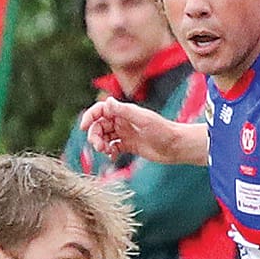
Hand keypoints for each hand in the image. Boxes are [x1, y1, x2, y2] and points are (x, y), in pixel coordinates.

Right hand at [80, 99, 201, 164]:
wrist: (175, 146)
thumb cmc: (163, 131)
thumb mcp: (143, 120)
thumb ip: (124, 111)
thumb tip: (107, 101)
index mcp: (125, 112)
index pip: (101, 110)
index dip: (90, 116)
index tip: (83, 127)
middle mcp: (123, 121)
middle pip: (100, 125)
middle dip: (95, 135)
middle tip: (99, 146)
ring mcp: (125, 133)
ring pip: (105, 137)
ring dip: (101, 144)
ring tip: (106, 152)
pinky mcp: (129, 145)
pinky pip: (113, 147)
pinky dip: (109, 152)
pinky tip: (112, 157)